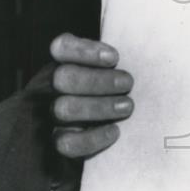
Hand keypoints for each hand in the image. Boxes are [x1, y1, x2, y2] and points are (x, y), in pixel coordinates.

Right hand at [49, 32, 133, 158]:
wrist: (102, 130)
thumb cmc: (114, 91)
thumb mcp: (111, 72)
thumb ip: (114, 65)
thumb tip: (141, 59)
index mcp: (61, 62)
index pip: (61, 47)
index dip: (84, 51)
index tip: (114, 57)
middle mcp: (48, 86)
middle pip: (62, 78)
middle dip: (98, 80)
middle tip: (127, 83)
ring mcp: (50, 114)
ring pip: (64, 108)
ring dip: (99, 106)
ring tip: (127, 106)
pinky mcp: (58, 141)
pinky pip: (67, 143)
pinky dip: (93, 137)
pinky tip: (114, 131)